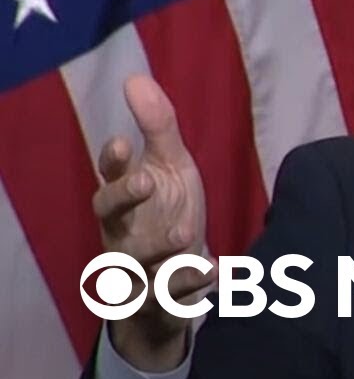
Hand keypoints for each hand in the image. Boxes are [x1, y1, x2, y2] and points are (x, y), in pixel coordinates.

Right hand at [92, 75, 209, 371]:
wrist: (174, 282)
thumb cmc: (165, 213)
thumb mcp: (169, 168)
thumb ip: (157, 128)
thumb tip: (135, 77)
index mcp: (125, 202)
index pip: (108, 179)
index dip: (113, 164)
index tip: (121, 141)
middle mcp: (123, 234)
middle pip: (109, 218)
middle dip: (124, 199)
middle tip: (146, 180)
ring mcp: (139, 269)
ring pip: (138, 261)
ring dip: (161, 246)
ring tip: (186, 233)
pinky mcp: (161, 300)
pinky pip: (174, 297)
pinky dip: (195, 284)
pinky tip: (220, 270)